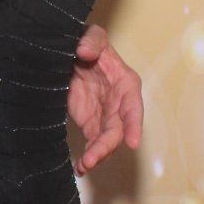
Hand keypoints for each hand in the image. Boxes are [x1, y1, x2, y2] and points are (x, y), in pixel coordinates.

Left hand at [68, 24, 143, 175]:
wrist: (69, 54)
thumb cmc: (88, 42)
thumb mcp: (91, 35)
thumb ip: (91, 40)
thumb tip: (86, 51)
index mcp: (125, 83)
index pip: (133, 107)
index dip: (134, 125)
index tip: (132, 142)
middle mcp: (119, 104)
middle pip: (118, 130)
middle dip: (107, 146)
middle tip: (92, 158)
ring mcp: (105, 116)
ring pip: (106, 141)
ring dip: (97, 155)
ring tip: (84, 166)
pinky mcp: (90, 123)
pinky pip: (92, 143)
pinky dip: (88, 156)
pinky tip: (80, 168)